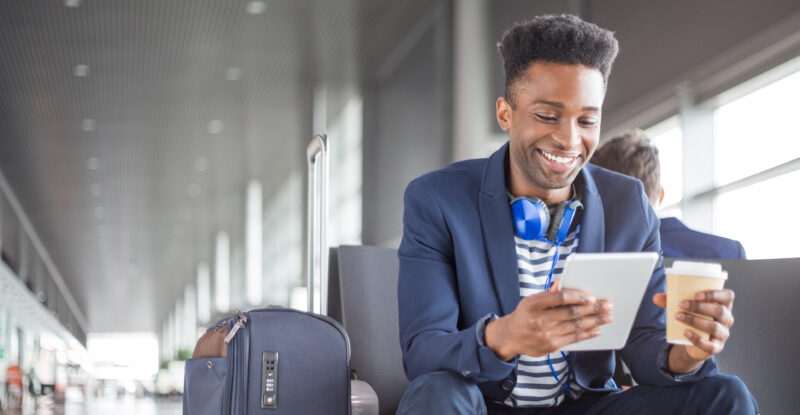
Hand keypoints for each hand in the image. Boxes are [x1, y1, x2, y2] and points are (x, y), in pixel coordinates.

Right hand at [485, 283, 612, 360]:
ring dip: (595, 321)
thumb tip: (563, 281)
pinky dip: (587, 334)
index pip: (559, 298)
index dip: (577, 297)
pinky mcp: (551, 346)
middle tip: (607, 305)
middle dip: (592, 309)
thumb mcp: (531, 300)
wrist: (511, 337)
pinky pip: (574, 338)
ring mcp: (545, 334)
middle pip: (571, 313)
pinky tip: (597, 329)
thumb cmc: (524, 315)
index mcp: (533, 304)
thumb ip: (549, 293)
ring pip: (575, 326)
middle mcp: (539, 319)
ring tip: (607, 317)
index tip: (592, 297)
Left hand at [653, 290, 734, 368]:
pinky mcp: (716, 347)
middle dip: (700, 307)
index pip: (728, 296)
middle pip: (720, 311)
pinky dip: (697, 339)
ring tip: (678, 316)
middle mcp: (727, 319)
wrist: (691, 340)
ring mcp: (723, 334)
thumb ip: (670, 301)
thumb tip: (656, 297)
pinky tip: (685, 332)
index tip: (697, 294)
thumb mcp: (683, 307)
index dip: (715, 294)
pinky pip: (710, 345)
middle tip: (681, 304)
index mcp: (723, 305)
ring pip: (714, 327)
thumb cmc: (692, 317)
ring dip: (695, 320)